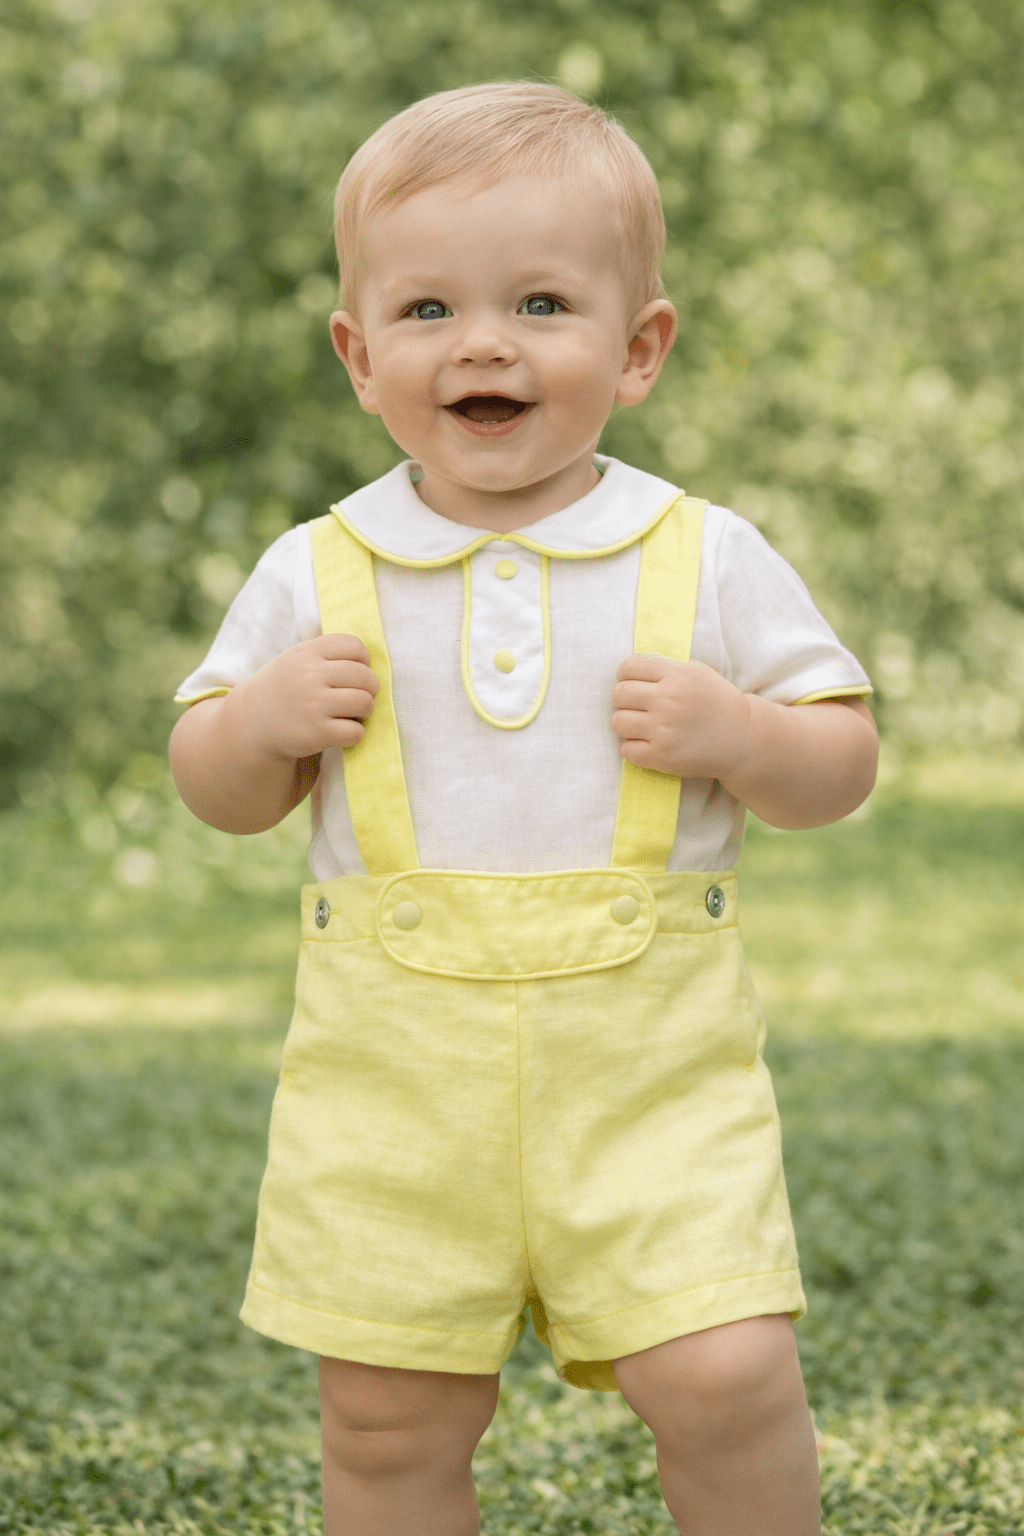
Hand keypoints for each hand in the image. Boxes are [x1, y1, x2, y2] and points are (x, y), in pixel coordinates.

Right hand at [237, 633, 377, 760]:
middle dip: (369, 688)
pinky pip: (355, 731)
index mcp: (307, 653)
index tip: (355, 672)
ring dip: (364, 711)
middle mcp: (309, 676)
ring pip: (365, 703)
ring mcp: (313, 704)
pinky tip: (341, 730)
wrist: (252, 722)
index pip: (354, 646)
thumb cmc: (284, 687)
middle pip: (365, 676)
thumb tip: (366, 652)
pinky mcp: (316, 732)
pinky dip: (354, 732)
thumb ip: (326, 650)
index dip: (363, 660)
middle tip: (357, 696)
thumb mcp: (296, 658)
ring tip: (351, 713)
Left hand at [610, 654, 752, 779]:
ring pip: (617, 722)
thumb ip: (668, 665)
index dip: (625, 675)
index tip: (633, 684)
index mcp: (678, 675)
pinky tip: (647, 745)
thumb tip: (632, 667)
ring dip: (626, 725)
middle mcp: (670, 700)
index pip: (630, 666)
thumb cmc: (716, 702)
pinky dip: (633, 749)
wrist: (743, 738)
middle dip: (624, 700)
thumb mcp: (698, 671)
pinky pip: (626, 750)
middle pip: (619, 694)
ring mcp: (665, 730)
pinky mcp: (663, 756)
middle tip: (637, 707)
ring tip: (641, 727)